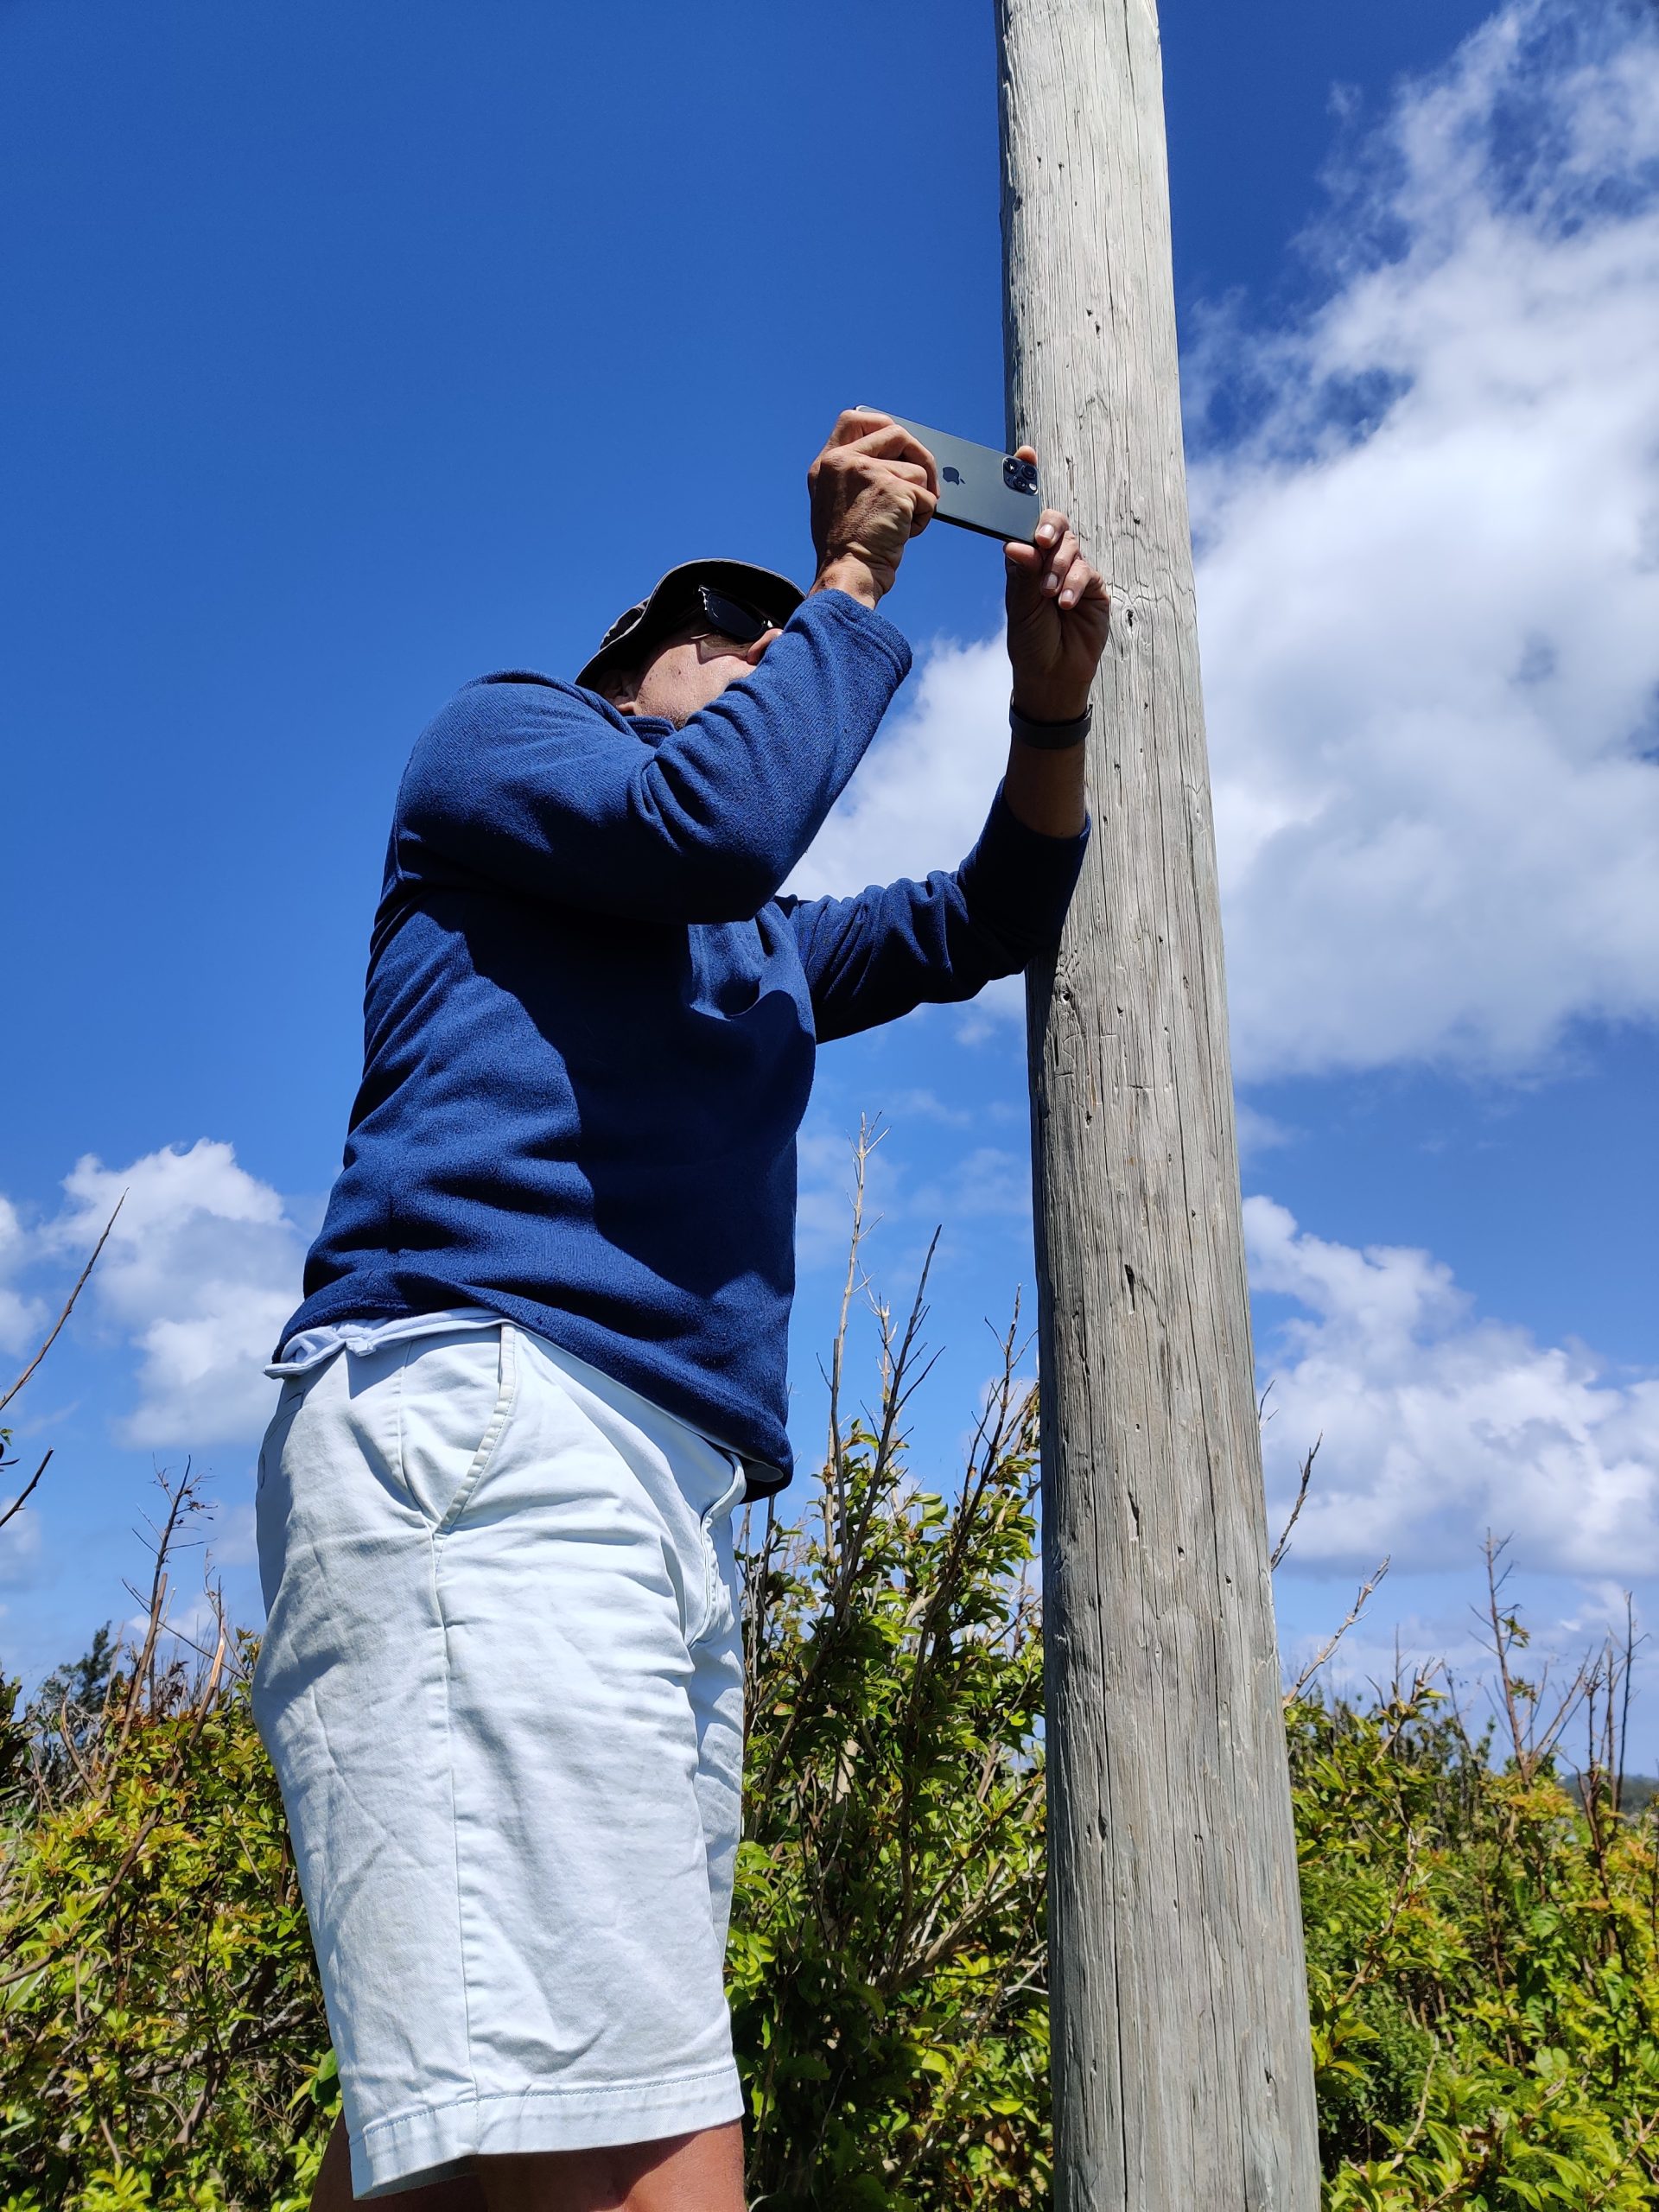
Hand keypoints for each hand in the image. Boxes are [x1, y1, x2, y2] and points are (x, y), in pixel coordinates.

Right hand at [808, 410, 938, 605]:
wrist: (847, 575)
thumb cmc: (846, 549)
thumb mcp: (835, 502)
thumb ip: (853, 475)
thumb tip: (896, 460)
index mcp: (827, 464)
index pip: (853, 419)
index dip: (881, 424)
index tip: (898, 444)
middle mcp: (844, 462)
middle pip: (896, 433)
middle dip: (919, 455)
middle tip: (925, 480)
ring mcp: (868, 472)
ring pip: (916, 471)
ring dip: (919, 499)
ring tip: (901, 524)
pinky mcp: (892, 489)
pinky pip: (927, 496)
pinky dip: (924, 518)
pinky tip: (905, 534)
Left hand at [1004, 453, 1109, 720]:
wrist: (1052, 676)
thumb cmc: (1029, 641)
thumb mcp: (1020, 608)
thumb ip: (1022, 575)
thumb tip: (1016, 544)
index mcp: (1024, 558)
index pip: (1024, 516)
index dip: (1026, 484)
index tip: (1025, 455)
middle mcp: (1049, 559)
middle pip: (1054, 523)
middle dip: (1049, 527)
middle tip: (1042, 542)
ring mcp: (1074, 570)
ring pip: (1071, 547)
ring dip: (1060, 568)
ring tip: (1050, 596)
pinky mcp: (1094, 586)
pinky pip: (1087, 573)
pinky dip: (1075, 585)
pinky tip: (1065, 604)